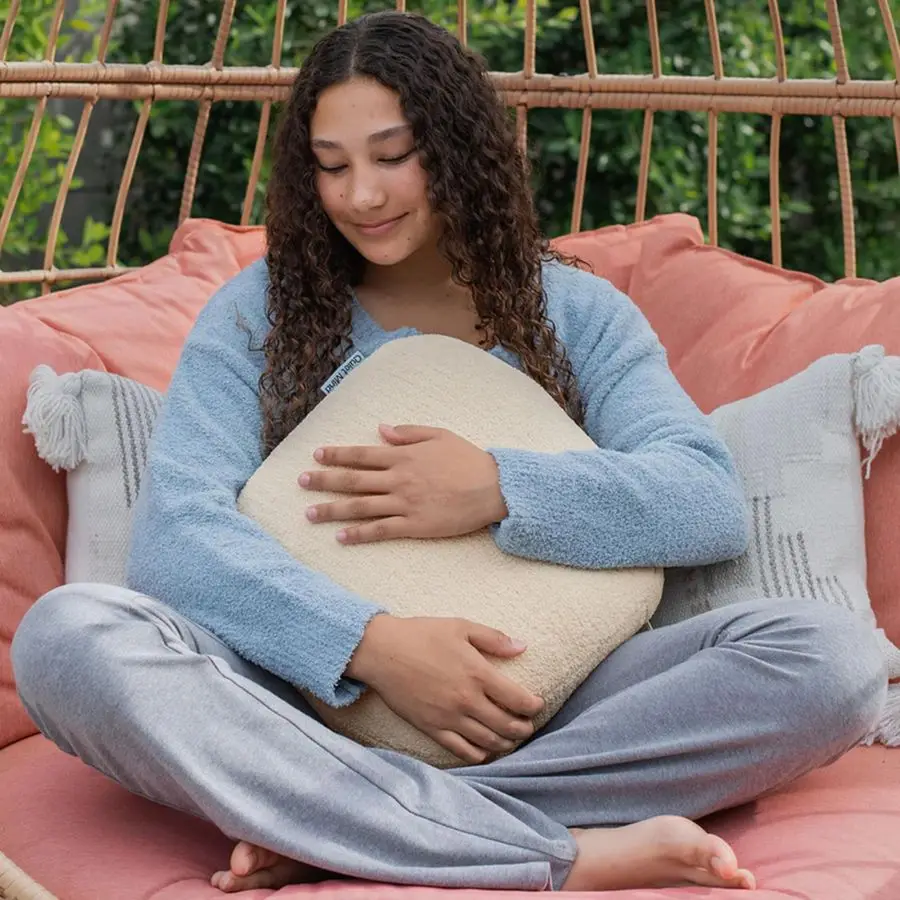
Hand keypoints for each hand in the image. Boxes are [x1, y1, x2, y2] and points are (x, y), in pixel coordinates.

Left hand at [299, 424, 507, 544]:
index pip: (361, 454)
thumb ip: (408, 433)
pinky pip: (380, 530)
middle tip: (301, 482)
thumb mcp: (439, 435)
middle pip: (352, 480)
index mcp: (403, 456)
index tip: (316, 454)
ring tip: (309, 513)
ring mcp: (404, 503)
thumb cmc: (469, 460)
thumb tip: (381, 430)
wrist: (493, 488)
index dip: (337, 454)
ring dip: (332, 510)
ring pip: (360, 507)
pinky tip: (341, 537)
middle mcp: (398, 479)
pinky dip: (358, 534)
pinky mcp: (414, 525)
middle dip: (324, 480)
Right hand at [346, 614, 544, 763]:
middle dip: (523, 728)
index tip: (538, 705)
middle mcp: (467, 700)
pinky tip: (485, 751)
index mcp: (478, 674)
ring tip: (511, 739)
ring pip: (488, 741)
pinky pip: (461, 750)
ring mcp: (449, 717)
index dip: (533, 706)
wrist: (381, 651)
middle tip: (528, 726)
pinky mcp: (432, 728)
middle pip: (507, 725)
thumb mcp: (460, 626)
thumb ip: (494, 638)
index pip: (518, 699)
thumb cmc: (421, 634)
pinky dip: (479, 754)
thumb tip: (522, 647)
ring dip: (506, 743)